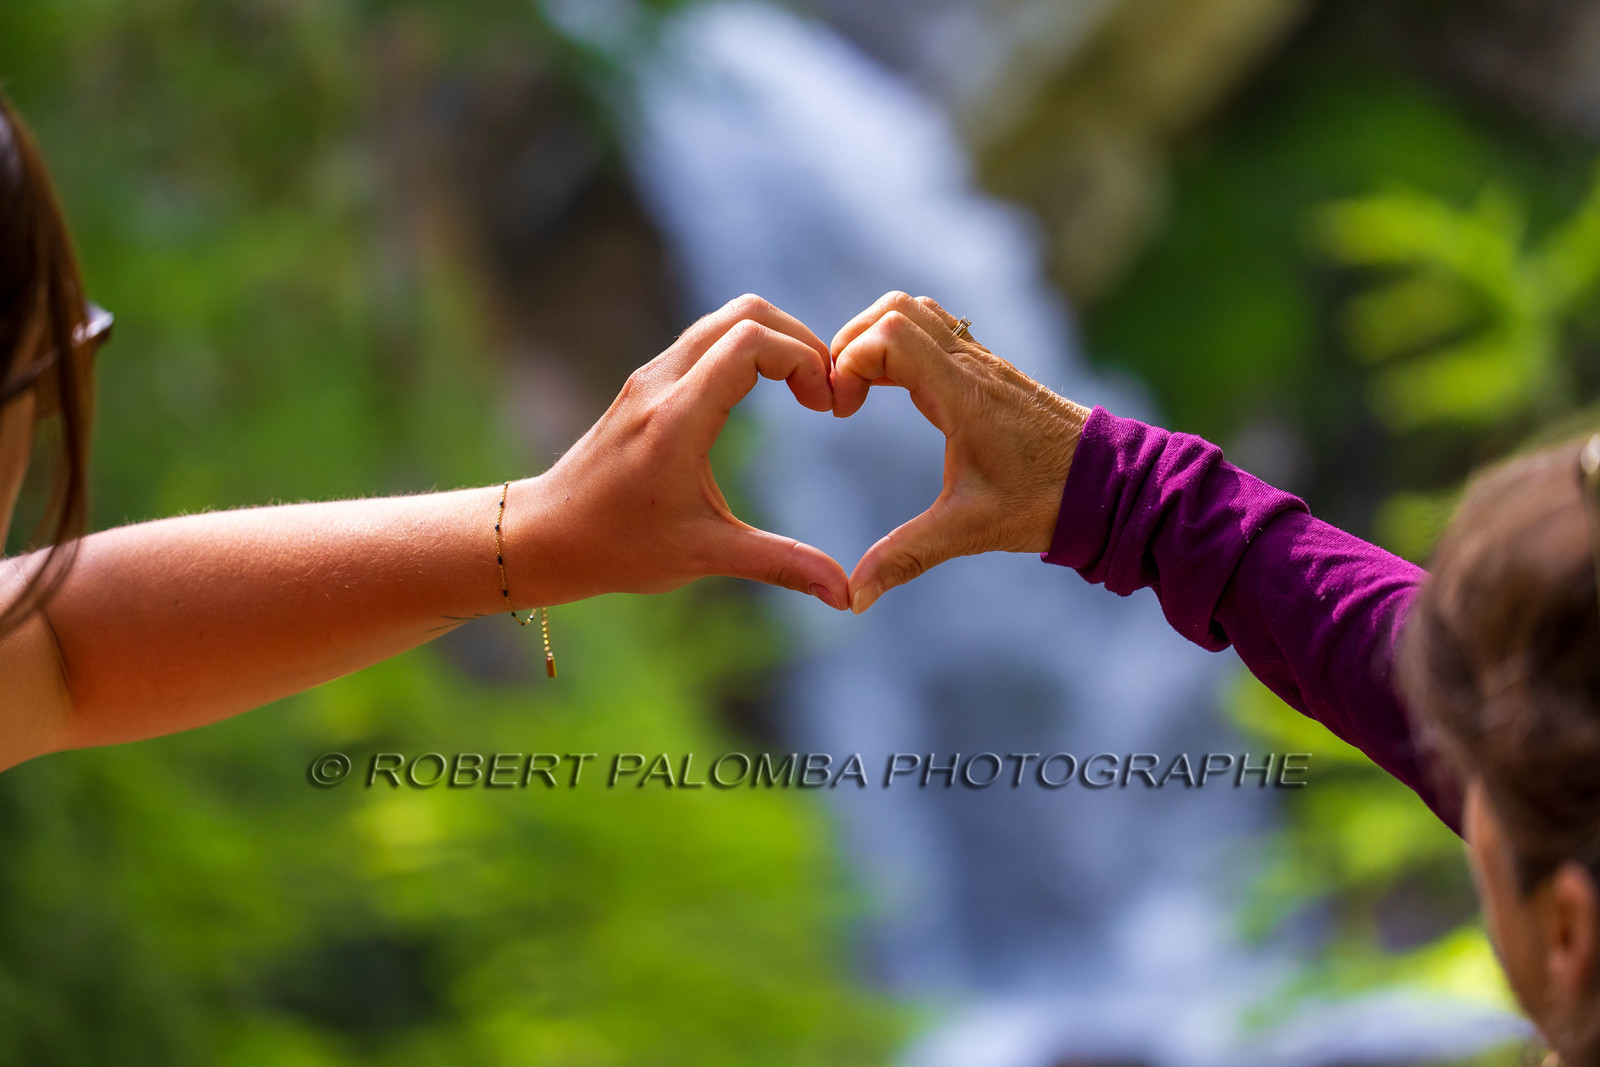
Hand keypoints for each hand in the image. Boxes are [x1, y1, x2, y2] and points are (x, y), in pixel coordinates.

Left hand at [515, 294, 849, 609]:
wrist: (546, 535)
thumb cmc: (619, 548)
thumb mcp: (705, 556)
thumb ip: (781, 565)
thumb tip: (846, 596)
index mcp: (677, 419)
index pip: (751, 342)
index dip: (804, 360)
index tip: (827, 408)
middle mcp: (662, 384)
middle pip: (746, 312)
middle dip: (800, 341)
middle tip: (824, 393)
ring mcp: (651, 377)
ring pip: (725, 318)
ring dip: (775, 341)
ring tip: (803, 391)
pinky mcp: (647, 383)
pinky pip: (707, 339)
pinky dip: (748, 349)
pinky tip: (766, 394)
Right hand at [831, 291, 1089, 612]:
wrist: (1112, 485)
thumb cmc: (1045, 502)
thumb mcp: (968, 530)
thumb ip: (905, 557)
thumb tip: (854, 597)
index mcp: (961, 392)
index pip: (887, 335)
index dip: (848, 364)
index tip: (842, 412)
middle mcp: (971, 364)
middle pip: (895, 309)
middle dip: (853, 343)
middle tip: (843, 394)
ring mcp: (983, 362)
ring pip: (918, 312)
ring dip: (878, 339)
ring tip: (863, 390)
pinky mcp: (991, 372)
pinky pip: (939, 332)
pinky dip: (905, 347)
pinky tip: (900, 393)